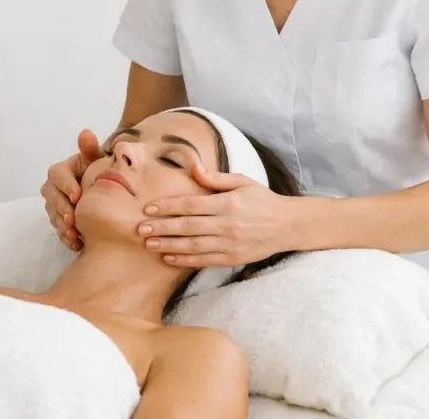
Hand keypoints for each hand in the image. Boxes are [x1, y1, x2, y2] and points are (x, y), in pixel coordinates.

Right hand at [41, 129, 103, 250]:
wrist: (101, 186)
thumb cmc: (97, 170)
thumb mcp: (96, 159)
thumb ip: (90, 148)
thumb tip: (85, 133)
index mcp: (61, 170)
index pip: (58, 175)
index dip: (66, 186)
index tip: (77, 196)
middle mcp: (53, 187)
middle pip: (51, 197)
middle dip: (61, 209)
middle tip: (73, 220)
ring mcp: (54, 205)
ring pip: (53, 215)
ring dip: (62, 226)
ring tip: (74, 236)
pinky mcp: (58, 220)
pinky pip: (58, 229)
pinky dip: (66, 237)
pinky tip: (76, 244)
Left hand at [137, 165, 290, 267]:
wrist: (287, 225)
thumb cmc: (262, 200)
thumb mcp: (243, 182)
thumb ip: (216, 178)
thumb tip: (194, 168)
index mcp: (228, 203)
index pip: (191, 205)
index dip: (168, 207)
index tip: (149, 208)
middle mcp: (227, 224)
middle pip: (188, 227)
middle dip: (162, 228)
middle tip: (140, 229)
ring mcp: (230, 243)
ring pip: (193, 246)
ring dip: (169, 246)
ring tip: (149, 244)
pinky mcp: (232, 258)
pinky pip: (204, 260)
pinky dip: (185, 261)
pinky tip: (169, 258)